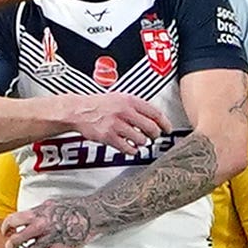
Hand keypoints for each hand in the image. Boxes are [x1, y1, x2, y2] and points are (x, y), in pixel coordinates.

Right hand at [45, 91, 171, 152]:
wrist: (79, 111)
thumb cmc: (99, 105)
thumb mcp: (120, 98)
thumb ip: (136, 106)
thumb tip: (153, 117)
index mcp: (129, 100)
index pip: (155, 112)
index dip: (165, 123)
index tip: (167, 128)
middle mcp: (124, 112)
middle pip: (151, 127)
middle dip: (155, 135)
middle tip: (154, 137)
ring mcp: (116, 125)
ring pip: (140, 139)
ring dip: (142, 143)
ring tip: (139, 141)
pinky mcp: (108, 137)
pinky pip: (127, 148)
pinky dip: (132, 150)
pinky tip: (131, 148)